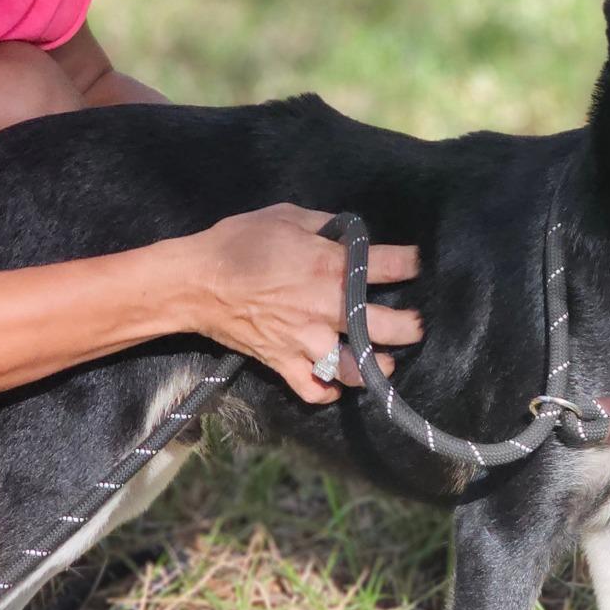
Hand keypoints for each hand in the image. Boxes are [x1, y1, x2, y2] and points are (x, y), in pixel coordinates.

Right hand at [186, 203, 421, 403]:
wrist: (194, 282)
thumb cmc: (238, 242)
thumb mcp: (286, 217)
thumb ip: (325, 225)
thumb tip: (351, 233)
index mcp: (329, 265)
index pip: (389, 265)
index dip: (409, 263)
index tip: (414, 263)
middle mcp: (324, 307)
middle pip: (384, 325)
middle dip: (409, 326)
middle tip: (414, 324)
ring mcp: (305, 340)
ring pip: (355, 367)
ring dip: (377, 367)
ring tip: (387, 362)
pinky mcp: (284, 363)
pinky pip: (314, 390)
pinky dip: (329, 392)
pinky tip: (338, 384)